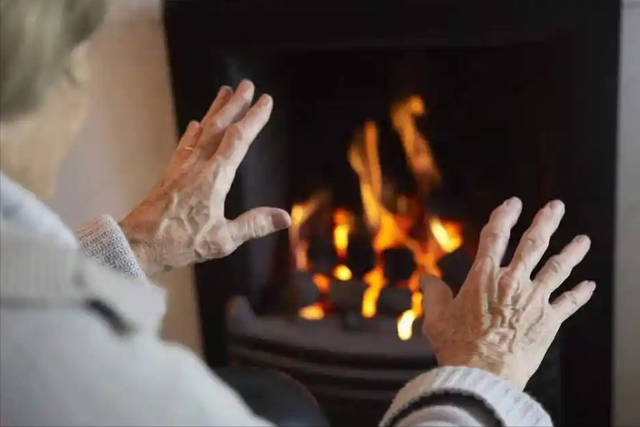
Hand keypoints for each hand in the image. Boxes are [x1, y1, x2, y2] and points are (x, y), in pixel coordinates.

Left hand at [119, 80, 290, 274]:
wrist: (137, 244)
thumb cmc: (179, 243)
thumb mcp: (222, 240)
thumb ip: (254, 225)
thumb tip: (285, 217)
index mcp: (214, 178)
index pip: (238, 140)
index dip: (253, 119)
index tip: (265, 101)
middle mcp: (198, 166)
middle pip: (219, 127)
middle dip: (235, 105)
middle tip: (247, 85)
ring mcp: (182, 168)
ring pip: (202, 131)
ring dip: (215, 110)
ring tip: (225, 92)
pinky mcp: (170, 175)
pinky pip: (185, 146)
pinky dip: (193, 132)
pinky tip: (195, 125)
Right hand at [421, 198, 594, 389]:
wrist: (483, 374)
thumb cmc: (457, 347)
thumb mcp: (436, 317)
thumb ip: (433, 294)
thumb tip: (426, 278)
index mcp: (484, 277)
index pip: (495, 235)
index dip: (504, 215)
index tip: (512, 204)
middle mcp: (512, 282)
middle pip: (534, 244)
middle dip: (546, 222)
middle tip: (556, 207)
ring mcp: (534, 300)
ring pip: (558, 268)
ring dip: (572, 251)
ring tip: (582, 239)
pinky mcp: (549, 321)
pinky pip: (569, 302)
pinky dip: (580, 293)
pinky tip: (589, 285)